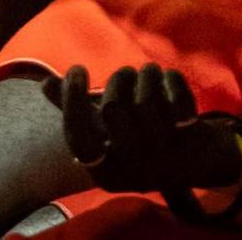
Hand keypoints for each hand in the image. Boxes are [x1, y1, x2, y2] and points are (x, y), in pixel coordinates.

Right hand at [44, 64, 241, 192]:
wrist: (198, 161)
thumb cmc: (142, 140)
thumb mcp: (106, 130)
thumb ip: (75, 108)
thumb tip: (43, 84)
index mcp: (105, 172)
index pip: (77, 136)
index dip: (71, 98)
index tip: (78, 69)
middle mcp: (132, 171)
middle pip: (112, 109)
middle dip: (119, 80)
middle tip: (126, 74)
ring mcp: (163, 159)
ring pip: (145, 101)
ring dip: (147, 75)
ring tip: (149, 71)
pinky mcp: (190, 143)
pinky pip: (176, 99)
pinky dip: (172, 81)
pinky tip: (169, 80)